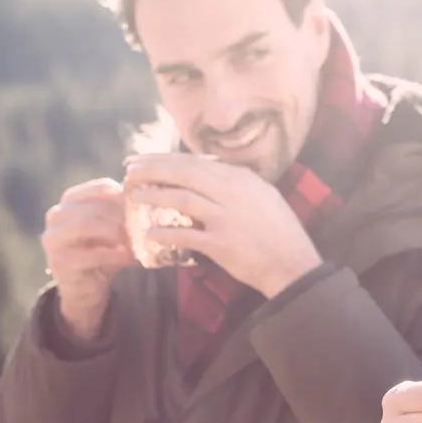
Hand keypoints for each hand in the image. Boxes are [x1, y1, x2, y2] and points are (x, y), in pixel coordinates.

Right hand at [41, 178, 135, 341]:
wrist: (86, 287)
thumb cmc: (104, 251)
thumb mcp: (115, 228)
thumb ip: (126, 213)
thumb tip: (155, 201)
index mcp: (72, 199)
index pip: (102, 187)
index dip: (127, 198)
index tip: (145, 211)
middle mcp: (57, 213)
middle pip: (96, 206)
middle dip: (123, 218)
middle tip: (145, 228)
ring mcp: (53, 237)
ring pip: (87, 224)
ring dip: (116, 233)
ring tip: (135, 242)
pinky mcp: (58, 261)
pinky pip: (90, 254)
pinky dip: (114, 256)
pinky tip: (129, 259)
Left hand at [122, 153, 321, 297]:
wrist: (292, 263)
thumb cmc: (280, 229)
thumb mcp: (263, 195)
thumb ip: (236, 182)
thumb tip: (209, 170)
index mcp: (241, 178)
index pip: (195, 162)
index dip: (164, 159)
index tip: (142, 159)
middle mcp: (232, 193)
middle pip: (184, 174)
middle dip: (152, 170)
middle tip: (129, 171)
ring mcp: (225, 218)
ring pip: (181, 199)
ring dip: (153, 196)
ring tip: (133, 196)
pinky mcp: (220, 244)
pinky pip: (185, 236)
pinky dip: (164, 234)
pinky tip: (148, 234)